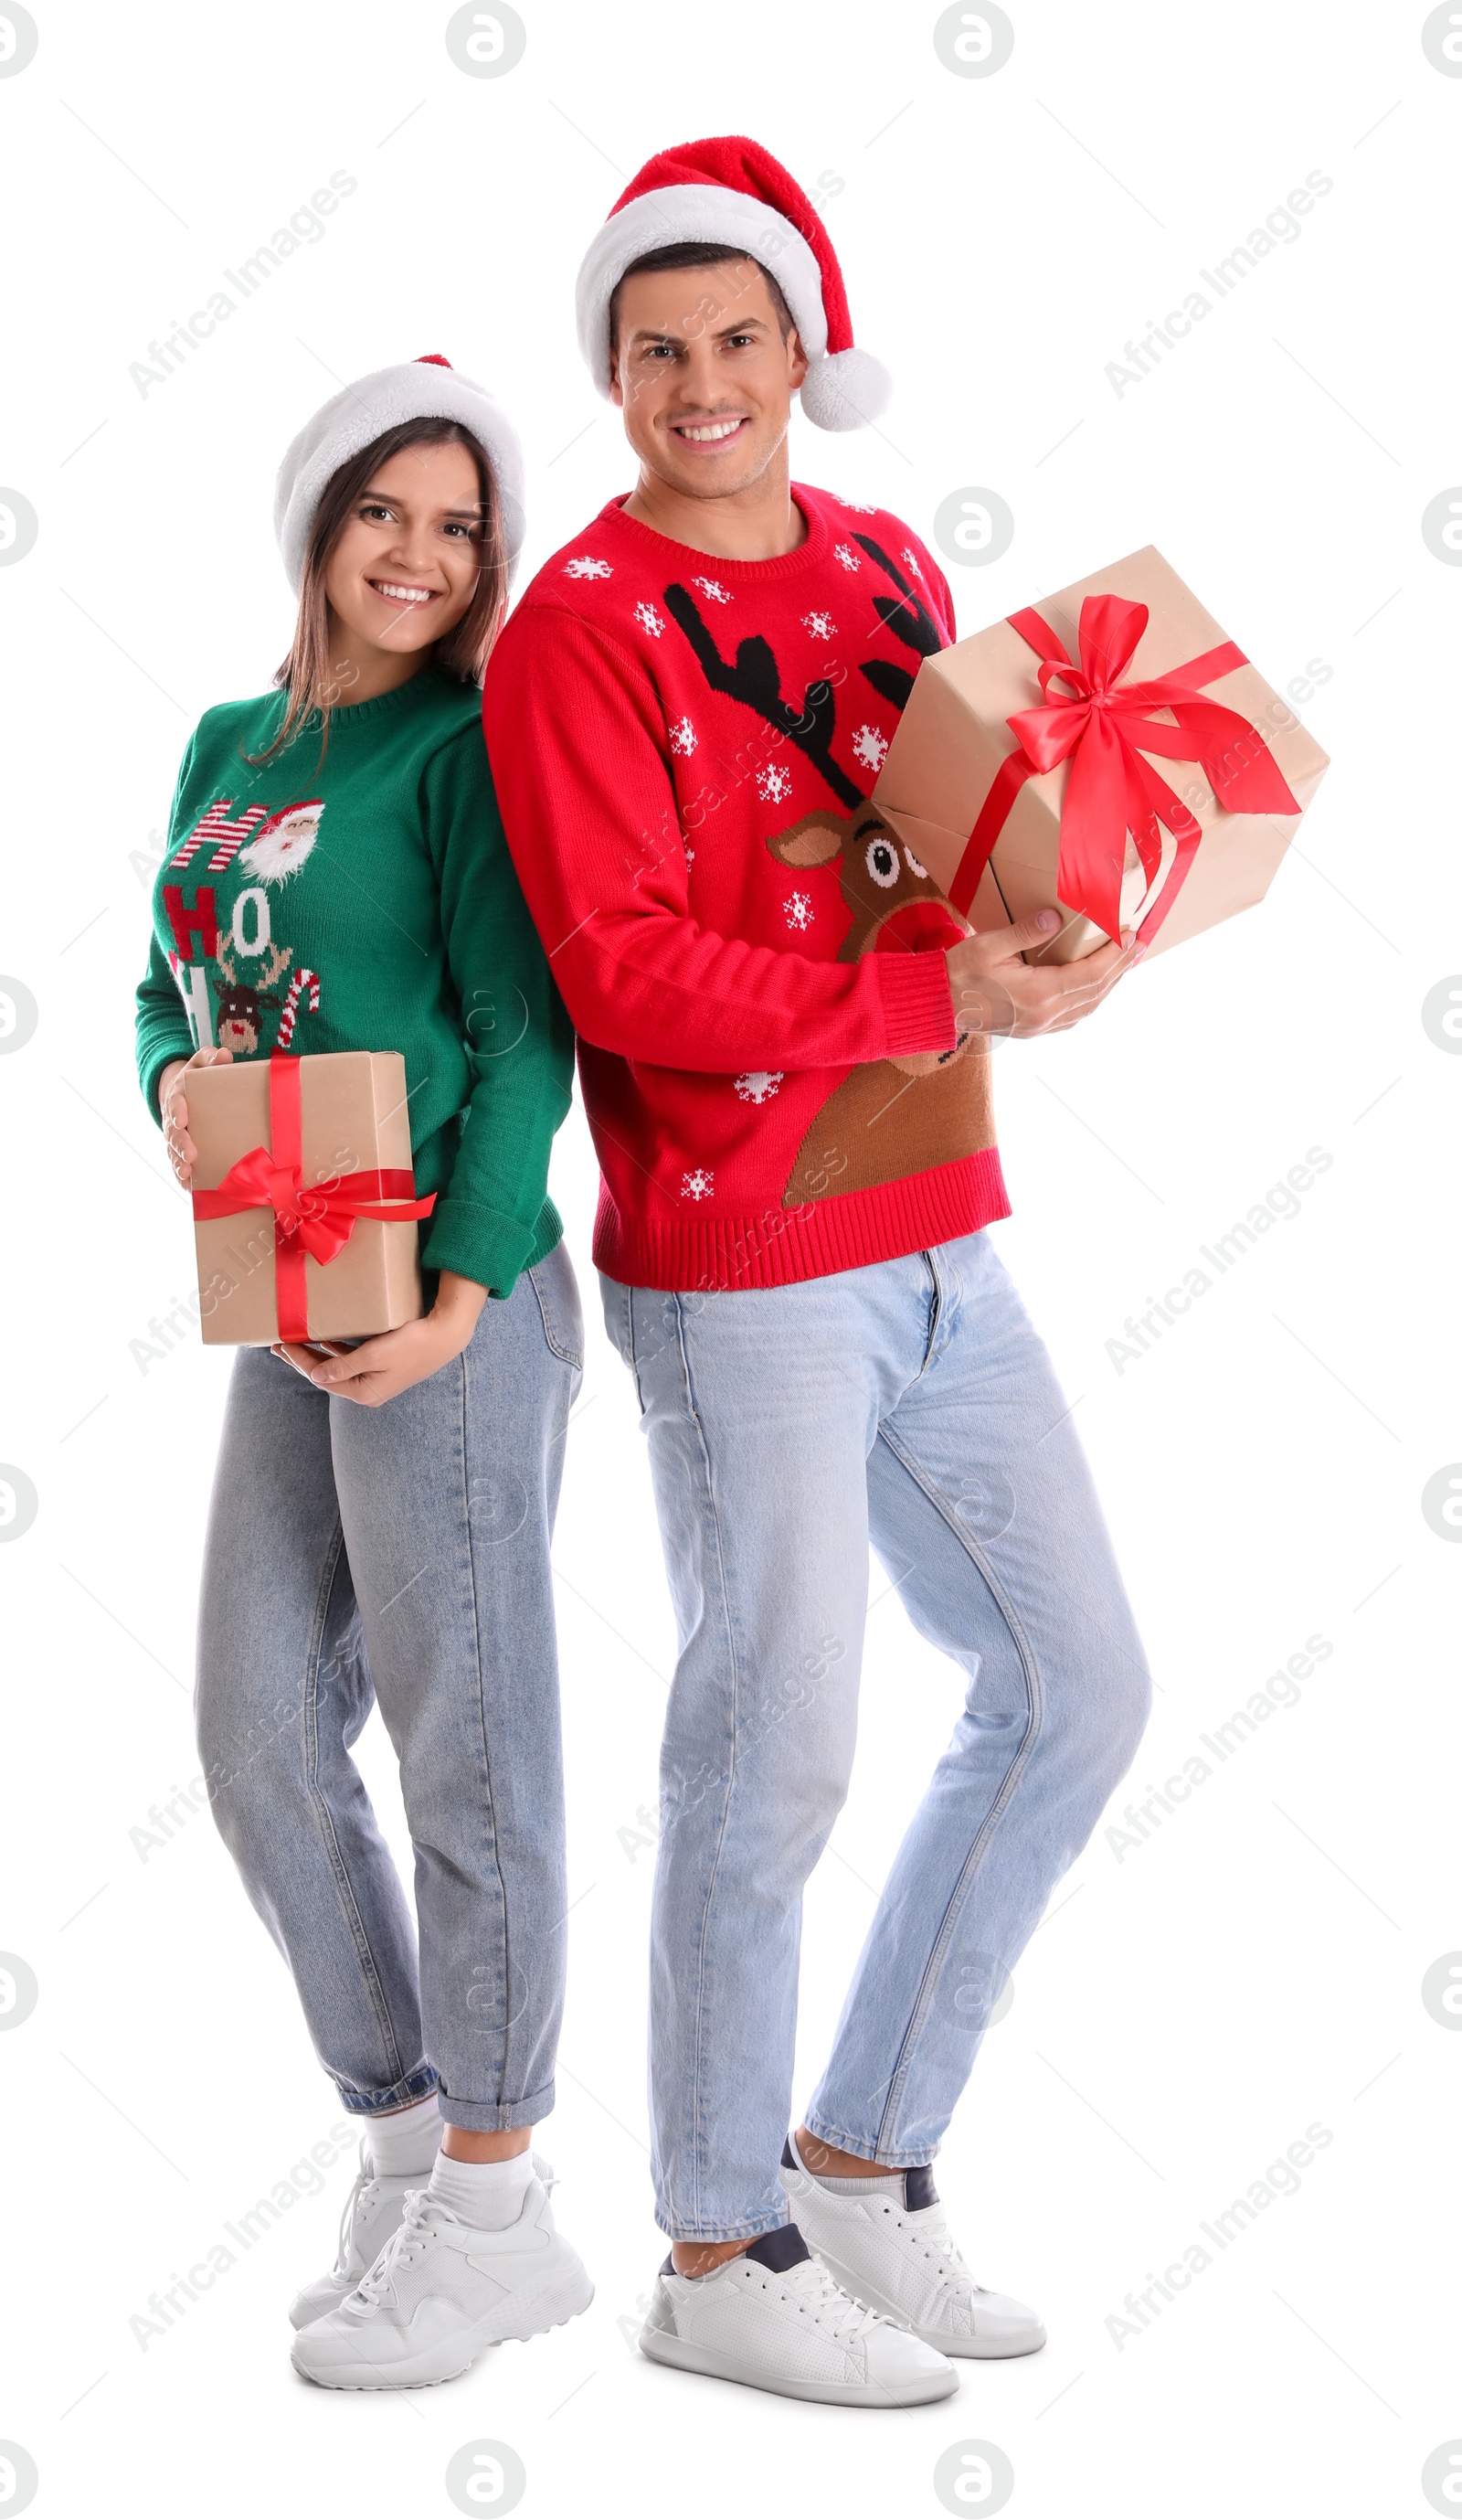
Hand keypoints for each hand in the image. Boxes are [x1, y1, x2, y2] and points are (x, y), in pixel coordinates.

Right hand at [159, 1046, 233, 1187]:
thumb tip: (223, 1055)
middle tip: (191, 1154)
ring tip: (187, 1174)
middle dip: (181, 1144)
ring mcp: (175, 1137)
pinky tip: (190, 1189)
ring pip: (173, 1152)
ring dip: (179, 1164)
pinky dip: (182, 1178)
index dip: (178, 1111)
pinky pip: (178, 1166)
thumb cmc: (198, 1078)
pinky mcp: (180, 1151)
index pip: (176, 1103)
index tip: (183, 1119)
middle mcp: (173, 1119)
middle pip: (173, 1133)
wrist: (182, 1092)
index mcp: (179, 1096)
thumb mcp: (203, 1063)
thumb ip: (211, 1058)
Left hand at [272, 1270, 488, 1406]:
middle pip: (326, 1375)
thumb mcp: (375, 1355)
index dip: (299, 1361)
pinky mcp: (382, 1366)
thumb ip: (344, 1366)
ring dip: (316, 1354)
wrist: (446, 1337)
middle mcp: (367, 1390)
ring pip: (336, 1366)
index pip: (321, 1378)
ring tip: (295, 1342)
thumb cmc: (413, 1344)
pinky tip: (324, 1338)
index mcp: (364, 1392)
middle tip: (278, 1346)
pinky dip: (334, 1349)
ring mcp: (375, 1379)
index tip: (282, 1344)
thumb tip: (314, 1375)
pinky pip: (350, 1360)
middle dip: (301, 1359)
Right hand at [946, 907, 1137, 1040]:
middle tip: (1139, 946)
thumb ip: (1024, 931)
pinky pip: (1073, 1017)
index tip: (1132, 936)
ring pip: (1087, 1007)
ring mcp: (1038, 1026)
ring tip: (1124, 964)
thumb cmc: (957, 973)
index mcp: (1037, 994)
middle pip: (1095, 992)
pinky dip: (1090, 1000)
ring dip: (1109, 985)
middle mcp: (1044, 1015)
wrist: (935, 1007)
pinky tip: (1095, 988)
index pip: (1090, 975)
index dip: (1116, 957)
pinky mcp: (1031, 1029)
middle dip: (1121, 968)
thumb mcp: (988, 945)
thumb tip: (1055, 918)